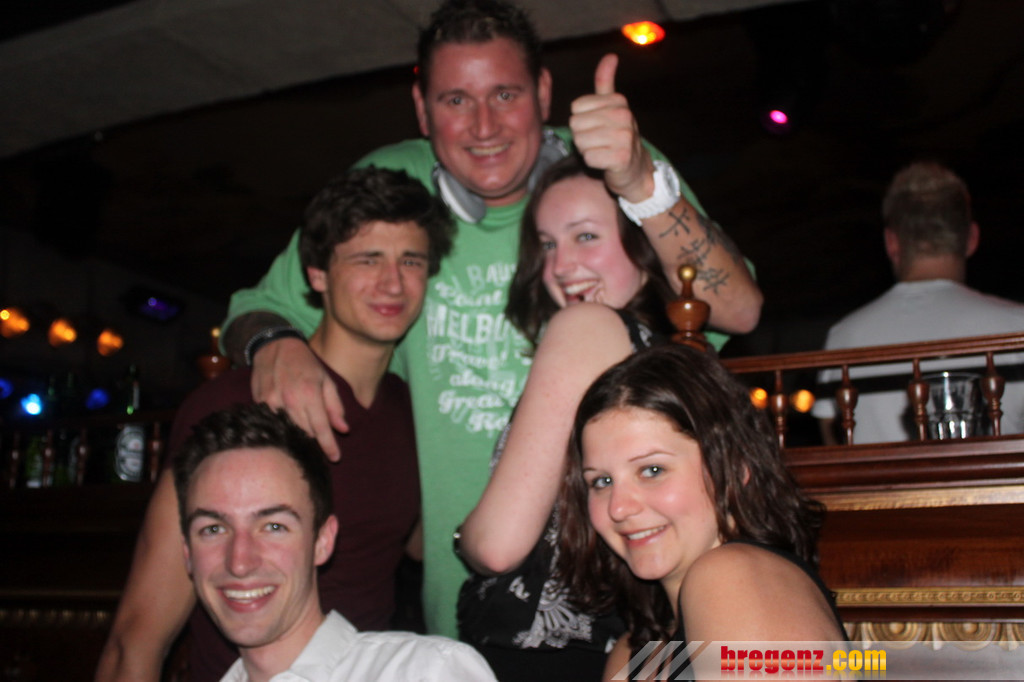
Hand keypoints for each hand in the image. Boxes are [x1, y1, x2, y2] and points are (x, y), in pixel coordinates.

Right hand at [250, 336, 347, 460]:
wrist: (274, 345)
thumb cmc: (305, 363)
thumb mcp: (326, 380)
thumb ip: (335, 406)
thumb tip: (344, 429)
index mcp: (310, 393)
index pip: (321, 428)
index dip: (329, 446)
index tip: (335, 458)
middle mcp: (290, 400)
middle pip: (304, 433)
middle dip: (314, 443)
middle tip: (321, 449)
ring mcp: (272, 402)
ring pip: (287, 430)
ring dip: (297, 437)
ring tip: (305, 441)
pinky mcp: (259, 402)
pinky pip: (272, 422)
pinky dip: (281, 427)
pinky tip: (287, 429)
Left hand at [569, 53, 653, 201]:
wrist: (635, 169)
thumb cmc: (618, 136)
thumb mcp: (612, 107)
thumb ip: (606, 83)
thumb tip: (610, 56)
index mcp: (618, 101)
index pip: (576, 108)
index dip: (582, 121)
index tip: (598, 127)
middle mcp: (624, 116)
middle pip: (576, 125)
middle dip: (582, 137)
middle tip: (599, 142)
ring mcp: (624, 137)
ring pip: (580, 142)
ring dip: (587, 150)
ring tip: (602, 151)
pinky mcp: (621, 158)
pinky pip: (588, 158)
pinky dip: (593, 163)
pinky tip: (606, 162)